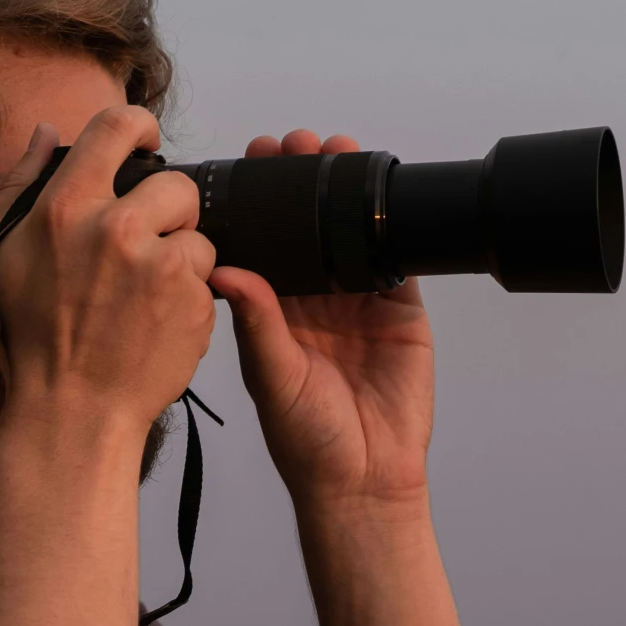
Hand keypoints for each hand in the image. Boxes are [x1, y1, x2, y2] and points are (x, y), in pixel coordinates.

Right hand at [0, 107, 216, 431]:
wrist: (72, 411)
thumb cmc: (29, 336)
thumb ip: (21, 184)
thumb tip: (49, 133)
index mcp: (66, 207)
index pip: (117, 127)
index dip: (140, 126)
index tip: (147, 141)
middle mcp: (116, 229)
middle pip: (177, 185)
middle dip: (170, 211)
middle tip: (148, 245)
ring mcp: (161, 268)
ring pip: (197, 237)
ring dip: (181, 260)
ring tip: (145, 297)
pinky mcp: (194, 304)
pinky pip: (207, 282)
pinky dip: (189, 300)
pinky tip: (156, 324)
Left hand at [208, 130, 434, 509]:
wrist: (364, 480)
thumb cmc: (306, 442)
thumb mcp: (272, 378)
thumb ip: (257, 324)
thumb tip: (225, 270)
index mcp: (272, 311)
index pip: (264, 242)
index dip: (259, 203)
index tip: (251, 163)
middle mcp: (312, 300)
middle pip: (307, 226)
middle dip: (302, 183)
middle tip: (294, 145)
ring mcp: (358, 302)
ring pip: (351, 232)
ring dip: (345, 193)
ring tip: (337, 151)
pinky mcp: (400, 310)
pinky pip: (396, 258)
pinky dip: (391, 227)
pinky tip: (382, 195)